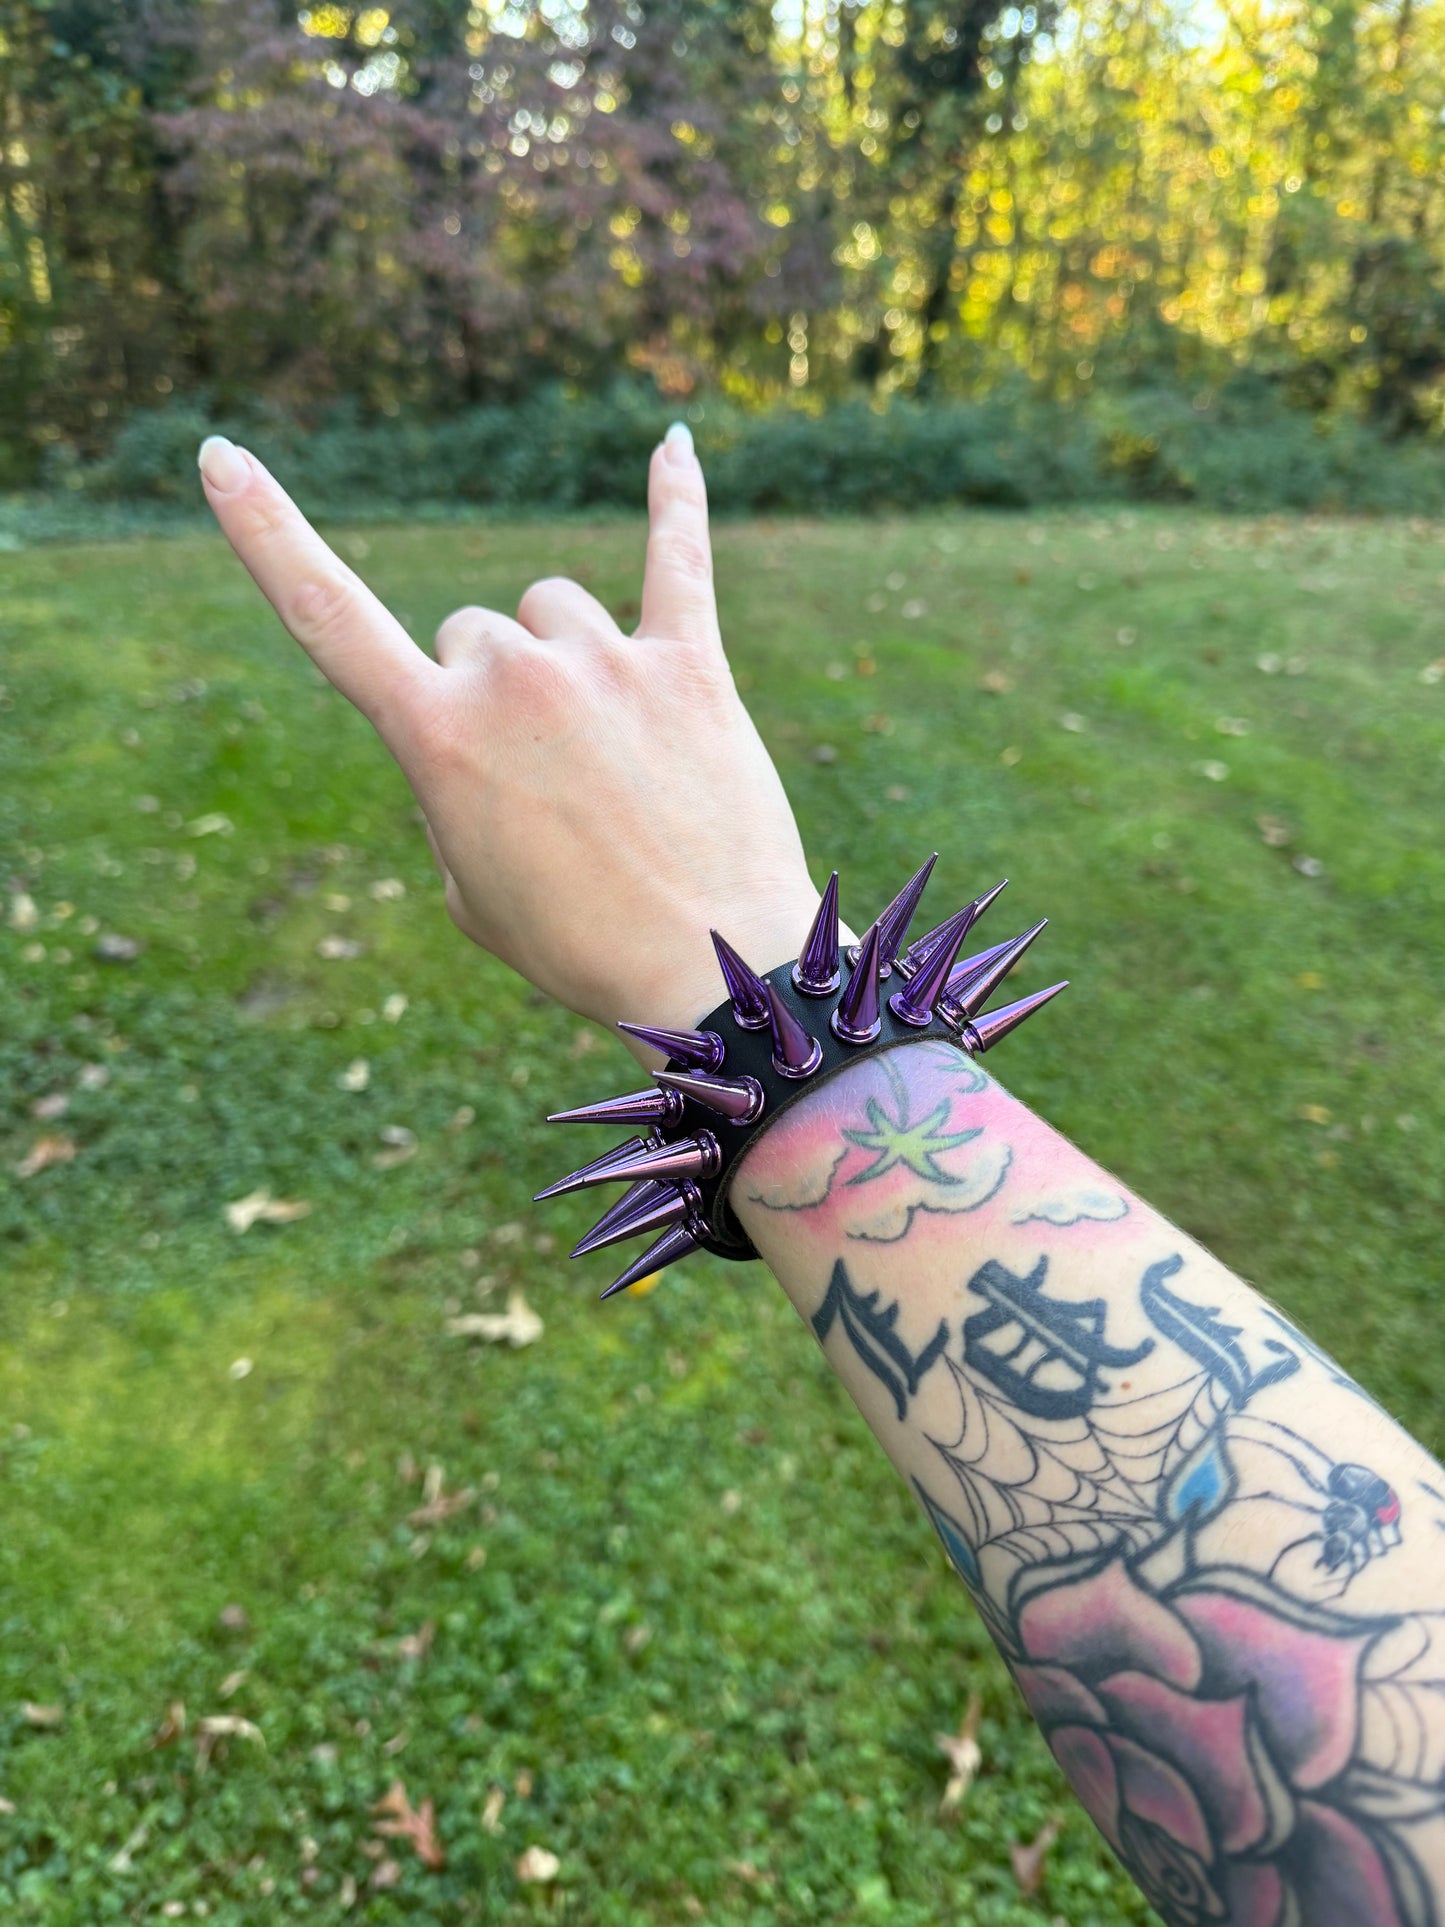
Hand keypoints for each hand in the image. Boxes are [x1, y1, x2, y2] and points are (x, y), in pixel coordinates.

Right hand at [198, 424, 827, 1058]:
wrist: (714, 972)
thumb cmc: (581, 947)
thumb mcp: (472, 890)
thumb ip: (456, 791)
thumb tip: (493, 736)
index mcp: (435, 735)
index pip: (325, 614)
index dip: (264, 531)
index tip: (219, 454)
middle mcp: (510, 676)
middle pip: (469, 634)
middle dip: (491, 694)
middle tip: (552, 789)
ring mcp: (604, 660)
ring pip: (555, 609)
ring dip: (567, 660)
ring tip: (616, 753)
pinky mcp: (690, 662)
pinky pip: (679, 557)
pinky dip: (677, 501)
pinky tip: (672, 444)